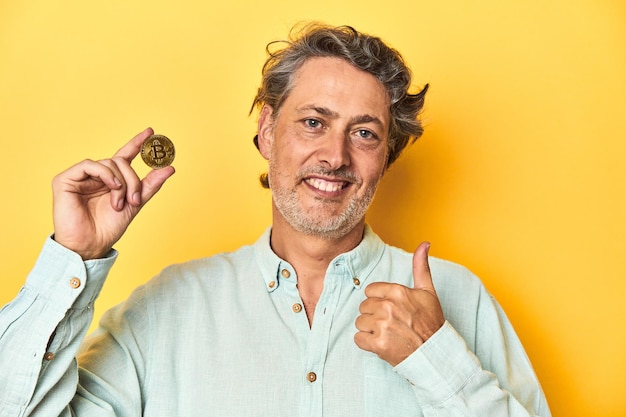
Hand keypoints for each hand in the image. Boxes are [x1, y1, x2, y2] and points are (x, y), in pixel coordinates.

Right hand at [52, 128, 174, 259]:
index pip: (124, 156)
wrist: (91, 244)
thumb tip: (169, 168)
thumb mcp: (135, 204)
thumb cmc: (109, 228)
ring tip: (119, 202)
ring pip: (109, 163)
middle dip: (132, 179)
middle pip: (121, 162)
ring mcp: (80, 176)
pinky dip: (105, 174)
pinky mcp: (66, 179)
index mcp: (111, 180)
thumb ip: (150, 185)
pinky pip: (90, 165)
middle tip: (134, 199)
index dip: (136, 143)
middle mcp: (96, 176)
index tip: (151, 132)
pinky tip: (112, 186)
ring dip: (120, 183)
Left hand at [354, 242, 444, 365]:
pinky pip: (358, 339)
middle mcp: (388, 307)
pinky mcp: (378, 344)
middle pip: (364, 306)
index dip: (379, 300)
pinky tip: (381, 343)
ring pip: (360, 322)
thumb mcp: (427, 292)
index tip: (391, 309)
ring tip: (387, 333)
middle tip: (391, 323)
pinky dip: (367, 343)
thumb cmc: (431, 323)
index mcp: (398, 292)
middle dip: (374, 315)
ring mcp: (383, 326)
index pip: (370, 291)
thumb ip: (421, 266)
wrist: (434, 354)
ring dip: (370, 329)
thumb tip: (425, 243)